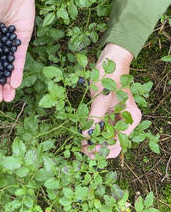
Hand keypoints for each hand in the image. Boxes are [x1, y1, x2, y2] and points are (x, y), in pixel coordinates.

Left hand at [81, 43, 141, 158]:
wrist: (110, 62)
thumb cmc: (109, 76)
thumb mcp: (101, 98)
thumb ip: (94, 118)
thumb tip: (86, 135)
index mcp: (130, 118)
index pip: (118, 143)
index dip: (103, 149)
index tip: (89, 148)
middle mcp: (125, 122)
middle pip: (113, 144)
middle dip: (99, 149)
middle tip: (83, 148)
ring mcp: (117, 120)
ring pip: (106, 139)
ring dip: (94, 143)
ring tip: (81, 143)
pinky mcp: (108, 116)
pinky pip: (101, 130)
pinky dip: (93, 134)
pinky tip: (83, 135)